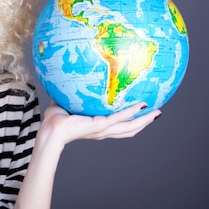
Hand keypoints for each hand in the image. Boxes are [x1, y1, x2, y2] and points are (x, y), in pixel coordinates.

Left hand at [40, 100, 161, 146]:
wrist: (50, 129)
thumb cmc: (55, 119)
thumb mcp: (68, 103)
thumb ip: (74, 93)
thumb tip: (72, 78)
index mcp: (97, 127)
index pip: (119, 125)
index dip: (131, 121)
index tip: (142, 113)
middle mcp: (103, 130)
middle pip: (129, 129)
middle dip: (144, 122)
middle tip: (157, 114)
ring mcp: (103, 129)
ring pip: (129, 127)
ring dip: (144, 120)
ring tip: (157, 113)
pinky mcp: (99, 125)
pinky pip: (119, 118)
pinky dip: (131, 112)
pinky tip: (141, 105)